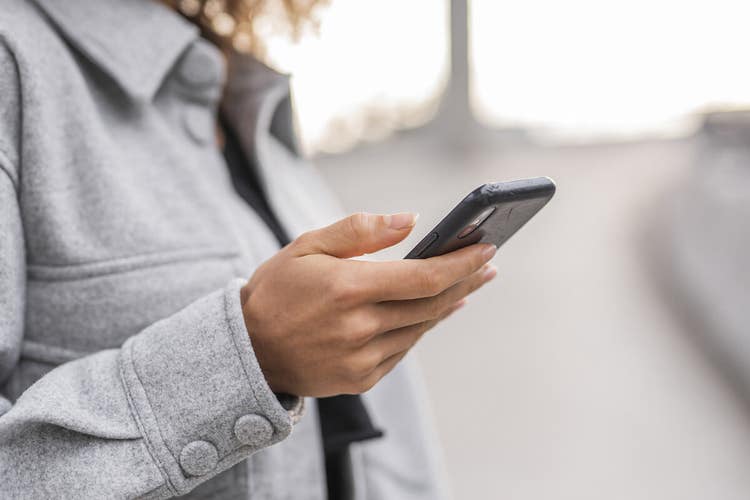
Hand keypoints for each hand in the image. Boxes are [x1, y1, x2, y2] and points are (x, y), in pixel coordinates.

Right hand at [241, 212, 496, 396]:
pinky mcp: (361, 379)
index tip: (487, 249)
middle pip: (432, 304)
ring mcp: (361, 359)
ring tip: (466, 285)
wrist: (248, 350)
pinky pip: (403, 349)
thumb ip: (360, 229)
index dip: (461, 263)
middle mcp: (359, 328)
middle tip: (488, 265)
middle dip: (466, 282)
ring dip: (447, 305)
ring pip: (421, 328)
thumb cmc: (277, 289)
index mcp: (347, 288)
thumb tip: (411, 220)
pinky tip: (430, 312)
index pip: (424, 277)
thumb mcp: (307, 245)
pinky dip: (420, 327)